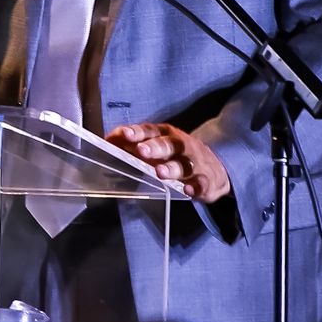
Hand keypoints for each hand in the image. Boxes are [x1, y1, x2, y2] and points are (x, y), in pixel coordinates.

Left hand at [107, 122, 231, 201]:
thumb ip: (133, 143)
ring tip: (160, 173)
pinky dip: (196, 186)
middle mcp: (181, 145)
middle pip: (168, 144)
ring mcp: (194, 163)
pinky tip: (188, 190)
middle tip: (141, 151)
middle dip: (155, 147)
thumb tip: (106, 141)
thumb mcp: (157, 144)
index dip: (138, 132)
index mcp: (166, 135)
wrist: (215, 167)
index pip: (151, 131)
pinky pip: (201, 183)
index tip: (124, 134)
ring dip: (172, 168)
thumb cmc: (175, 154)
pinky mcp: (205, 180)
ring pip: (184, 164)